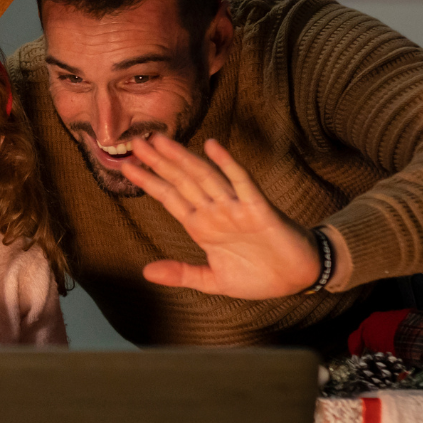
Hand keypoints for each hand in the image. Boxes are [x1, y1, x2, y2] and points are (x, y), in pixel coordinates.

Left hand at [119, 134, 322, 298]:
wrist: (297, 278)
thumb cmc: (258, 276)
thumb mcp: (213, 280)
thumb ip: (182, 274)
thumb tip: (146, 272)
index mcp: (201, 226)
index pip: (169, 198)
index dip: (148, 182)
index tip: (125, 167)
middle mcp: (215, 211)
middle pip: (181, 180)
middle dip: (158, 162)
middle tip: (134, 142)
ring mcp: (235, 207)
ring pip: (204, 176)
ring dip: (182, 158)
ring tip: (160, 141)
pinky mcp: (259, 208)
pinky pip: (241, 181)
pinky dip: (227, 163)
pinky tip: (212, 146)